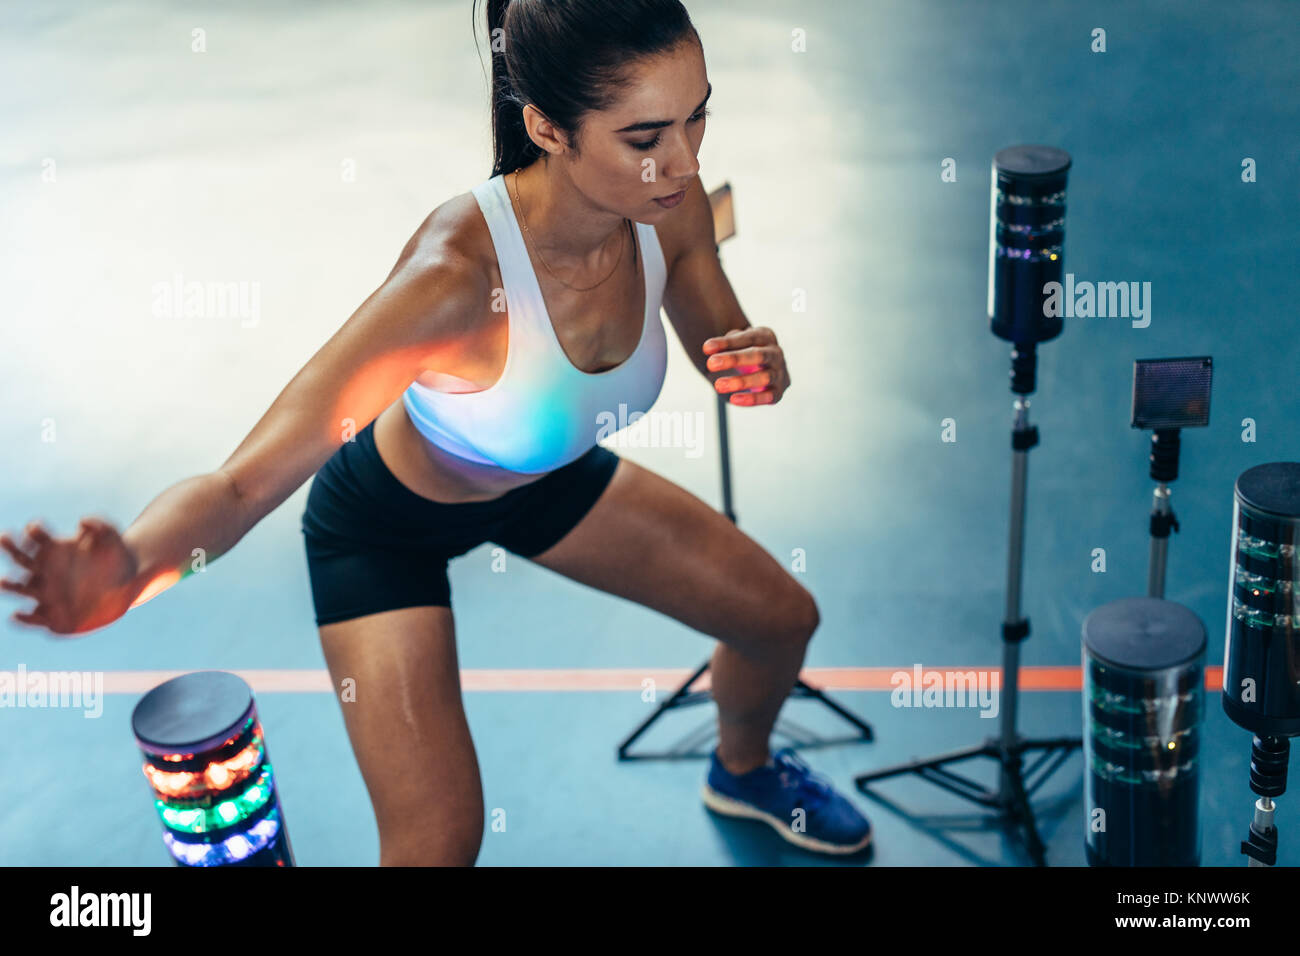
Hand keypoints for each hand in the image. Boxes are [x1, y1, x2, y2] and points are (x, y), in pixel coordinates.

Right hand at [1, 517, 138, 635]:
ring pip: (21, 588)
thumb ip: (101, 527)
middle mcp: (45, 569)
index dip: (34, 531)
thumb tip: (83, 521)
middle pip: (20, 558)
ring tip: (2, 582)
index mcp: (55, 549)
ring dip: (10, 585)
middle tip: (3, 538)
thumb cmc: (115, 556)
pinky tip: (17, 616)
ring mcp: (46, 590)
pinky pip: (34, 617)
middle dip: (10, 548)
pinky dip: (24, 618)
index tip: (35, 527)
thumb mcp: (113, 538)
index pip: (37, 537)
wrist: (125, 583)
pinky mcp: (53, 612)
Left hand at [702, 326, 789, 405]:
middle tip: (710, 364)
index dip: (727, 343)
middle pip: (758, 355)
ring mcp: (780, 373)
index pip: (747, 338)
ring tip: (718, 385)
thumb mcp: (733, 344)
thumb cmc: (741, 352)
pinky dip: (751, 399)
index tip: (706, 348)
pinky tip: (733, 399)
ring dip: (741, 382)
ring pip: (764, 377)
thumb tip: (708, 348)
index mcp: (765, 336)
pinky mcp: (778, 393)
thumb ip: (723, 345)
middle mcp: (776, 353)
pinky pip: (768, 397)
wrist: (759, 369)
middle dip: (734, 359)